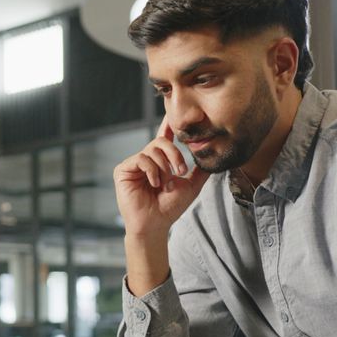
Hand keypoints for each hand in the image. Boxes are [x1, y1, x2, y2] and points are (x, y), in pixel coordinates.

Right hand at [113, 117, 211, 240]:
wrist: (156, 224)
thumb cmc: (170, 208)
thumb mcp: (191, 187)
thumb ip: (200, 172)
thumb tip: (213, 158)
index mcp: (160, 161)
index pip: (164, 137)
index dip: (168, 124)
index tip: (173, 112)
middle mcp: (146, 159)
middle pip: (161, 142)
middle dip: (174, 154)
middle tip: (181, 171)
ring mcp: (134, 164)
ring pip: (152, 150)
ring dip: (164, 168)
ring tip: (166, 184)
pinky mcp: (123, 170)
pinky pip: (141, 159)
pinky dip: (152, 171)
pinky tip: (154, 183)